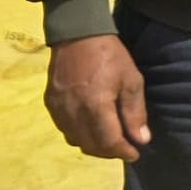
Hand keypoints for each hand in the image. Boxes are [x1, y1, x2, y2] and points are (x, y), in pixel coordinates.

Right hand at [44, 33, 147, 160]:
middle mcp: (73, 113)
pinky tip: (91, 128)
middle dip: (109, 152)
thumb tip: (141, 140)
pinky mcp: (50, 104)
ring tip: (110, 141)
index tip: (135, 154)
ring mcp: (58, 109)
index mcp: (95, 107)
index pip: (108, 142)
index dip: (123, 152)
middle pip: (90, 146)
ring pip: (75, 140)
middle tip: (124, 148)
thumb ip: (135, 113)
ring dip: (94, 146)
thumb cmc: (110, 56)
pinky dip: (79, 135)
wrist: (77, 35)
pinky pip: (64, 129)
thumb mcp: (131, 81)